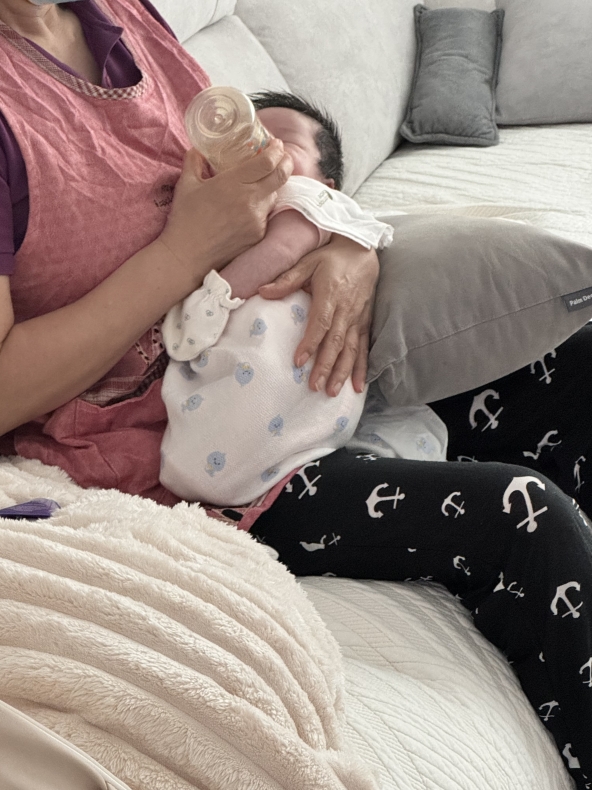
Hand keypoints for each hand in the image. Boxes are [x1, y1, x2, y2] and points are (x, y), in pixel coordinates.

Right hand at [159, 141, 292, 287]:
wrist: (187, 257)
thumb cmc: (185, 219)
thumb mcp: (186, 185)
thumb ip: (194, 162)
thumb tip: (198, 151)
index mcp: (233, 183)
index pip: (267, 162)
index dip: (276, 151)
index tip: (276, 144)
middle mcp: (250, 200)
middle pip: (281, 176)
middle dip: (286, 162)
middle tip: (283, 157)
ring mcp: (257, 220)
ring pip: (273, 197)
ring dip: (271, 187)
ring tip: (261, 183)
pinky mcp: (258, 236)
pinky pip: (265, 216)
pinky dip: (260, 208)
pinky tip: (248, 208)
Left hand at [259, 234, 379, 395]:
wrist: (363, 251)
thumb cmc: (332, 257)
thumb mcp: (308, 262)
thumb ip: (287, 279)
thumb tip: (262, 291)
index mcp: (330, 295)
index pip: (320, 323)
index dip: (310, 343)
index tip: (298, 361)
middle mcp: (347, 310)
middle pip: (336, 342)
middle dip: (325, 366)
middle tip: (314, 386)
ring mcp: (358, 319)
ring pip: (351, 350)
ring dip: (342, 372)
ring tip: (331, 391)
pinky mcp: (366, 323)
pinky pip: (365, 348)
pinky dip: (362, 368)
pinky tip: (357, 386)